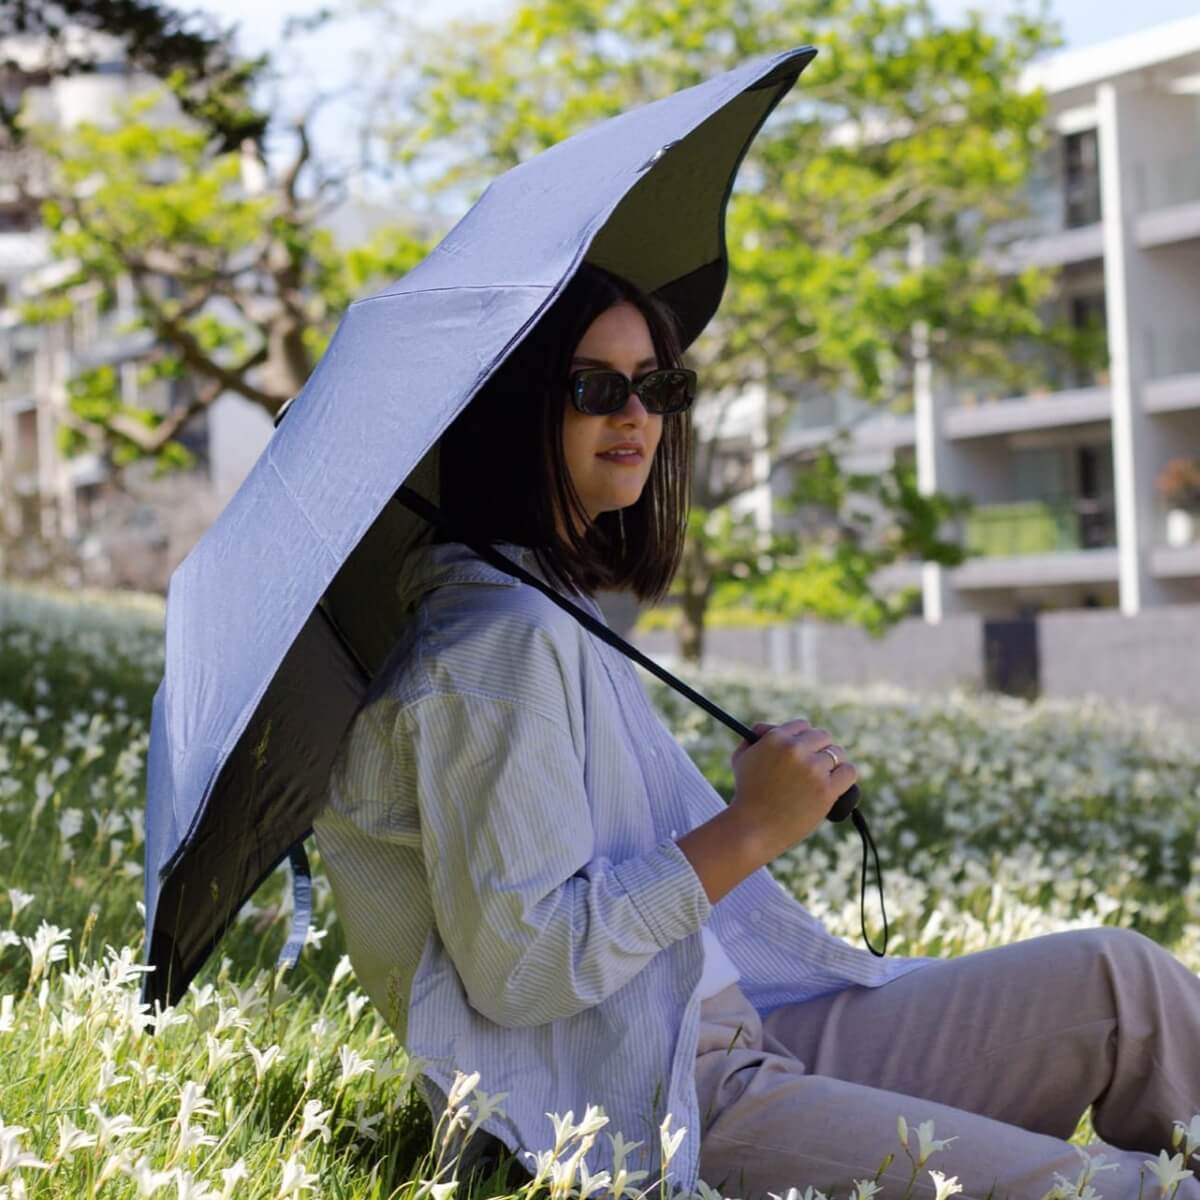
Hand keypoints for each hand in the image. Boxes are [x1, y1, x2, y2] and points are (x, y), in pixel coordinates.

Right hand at [728, 719, 857, 858]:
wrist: (753, 828)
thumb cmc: (746, 794)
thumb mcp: (741, 758)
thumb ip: (754, 738)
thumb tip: (766, 729)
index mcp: (776, 738)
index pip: (802, 726)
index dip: (803, 737)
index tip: (804, 748)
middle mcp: (796, 750)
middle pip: (823, 737)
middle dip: (819, 748)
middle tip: (815, 762)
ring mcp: (813, 770)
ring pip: (837, 753)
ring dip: (833, 762)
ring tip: (826, 774)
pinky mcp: (826, 790)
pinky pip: (849, 772)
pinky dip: (845, 775)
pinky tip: (838, 782)